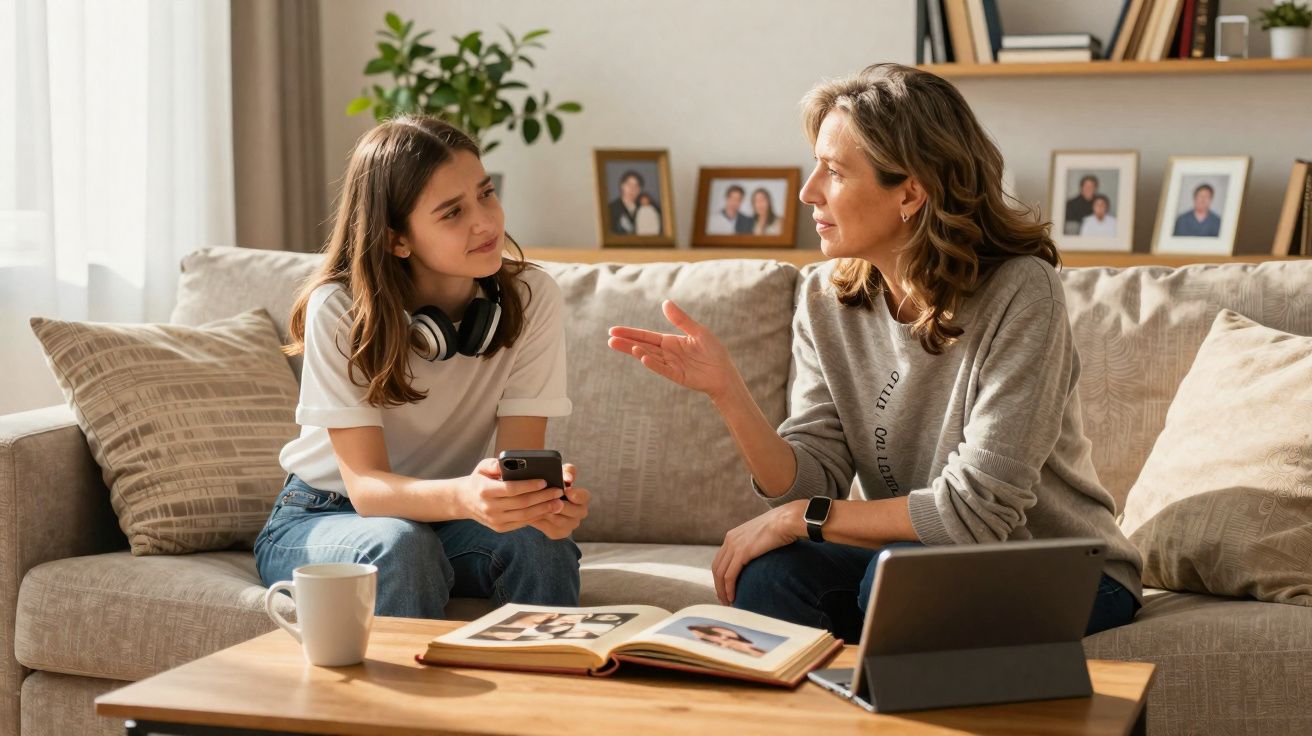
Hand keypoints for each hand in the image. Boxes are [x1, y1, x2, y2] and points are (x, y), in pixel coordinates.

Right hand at [462, 458, 564, 532]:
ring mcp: (495, 520)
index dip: (529, 486)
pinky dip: (536, 516)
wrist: (464, 501)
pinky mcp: (500, 528)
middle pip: (521, 503)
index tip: (544, 481)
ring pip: (524, 516)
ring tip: (558, 502)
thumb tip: (507, 463)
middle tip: (558, 491)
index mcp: (484, 491)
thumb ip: (494, 464)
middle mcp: (489, 508)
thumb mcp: (482, 467)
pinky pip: (522, 523)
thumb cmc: (479, 480)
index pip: (510, 489)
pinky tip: (548, 510)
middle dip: (542, 497)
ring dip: (543, 509)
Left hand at [531, 463, 590, 539]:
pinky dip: (541, 522)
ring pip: (562, 522)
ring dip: (550, 514)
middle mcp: (579, 512)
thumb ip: (566, 472)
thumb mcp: (559, 474)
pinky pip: (551, 529)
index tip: (566, 490)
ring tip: (537, 507)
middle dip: (562, 506)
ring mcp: (570, 524)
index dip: (576, 495)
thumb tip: (568, 478)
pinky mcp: (558, 533)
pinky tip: (532, 515)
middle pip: (576, 512)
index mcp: (582, 497)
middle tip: (550, 501)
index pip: (584, 496)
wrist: (539, 501)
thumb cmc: (552, 484)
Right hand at [608, 300, 740, 400]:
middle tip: (609, 339)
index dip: (630, 333)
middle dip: (626, 342)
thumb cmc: (713, 351)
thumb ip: (681, 319)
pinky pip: (662, 368)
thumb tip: (665, 303)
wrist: (724, 373)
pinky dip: (652, 363)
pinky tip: (642, 357)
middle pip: (642, 346)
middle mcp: (667, 353)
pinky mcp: (677, 375)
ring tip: (620, 345)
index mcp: (670, 341)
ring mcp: (670, 365)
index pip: (646, 336)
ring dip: (636, 351)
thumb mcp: (698, 331)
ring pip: (649, 356)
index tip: (613, 331)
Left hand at [711, 501, 804, 604]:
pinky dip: (728, 589)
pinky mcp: (742, 553)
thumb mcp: (761, 536)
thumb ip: (755, 545)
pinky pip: (729, 576)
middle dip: (718, 586)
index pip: (720, 559)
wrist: (786, 520)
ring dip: (722, 591)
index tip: (725, 589)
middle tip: (724, 600)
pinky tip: (733, 598)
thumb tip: (759, 556)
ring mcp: (734, 546)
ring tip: (728, 603)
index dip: (720, 576)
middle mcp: (730, 540)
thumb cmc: (781, 527)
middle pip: (717, 567)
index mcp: (732, 535)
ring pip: (720, 574)